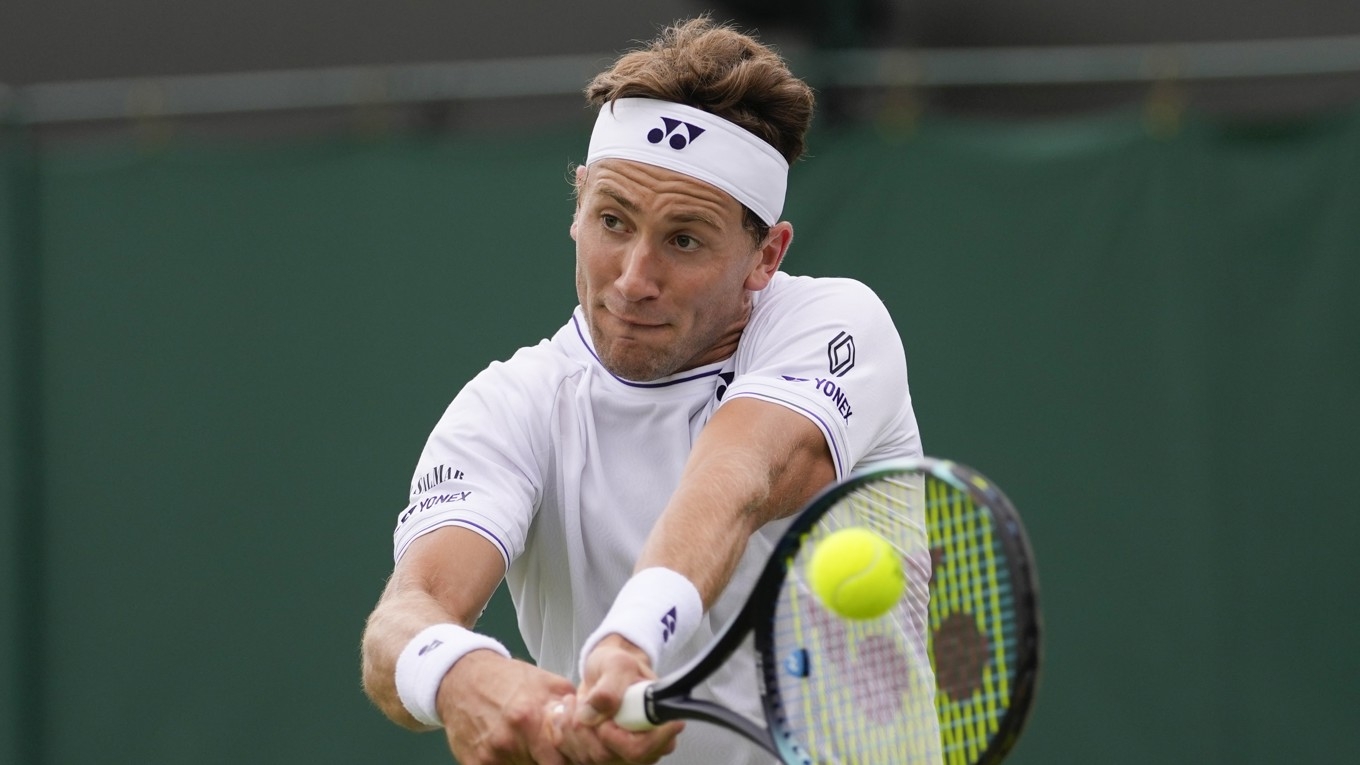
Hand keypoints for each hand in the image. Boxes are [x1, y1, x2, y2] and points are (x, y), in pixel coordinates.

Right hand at [437, 649, 577, 764]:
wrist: (461, 678)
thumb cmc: (508, 680)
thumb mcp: (546, 683)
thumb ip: (572, 706)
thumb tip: (597, 723)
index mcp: (532, 718)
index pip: (565, 759)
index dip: (576, 759)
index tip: (577, 755)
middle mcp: (511, 739)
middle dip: (554, 762)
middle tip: (553, 752)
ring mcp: (492, 755)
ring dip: (532, 762)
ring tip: (531, 748)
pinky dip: (511, 764)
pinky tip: (511, 751)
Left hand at [561, 634, 683, 763]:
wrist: (606, 673)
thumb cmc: (620, 668)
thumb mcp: (618, 665)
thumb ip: (609, 688)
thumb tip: (592, 713)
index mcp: (659, 727)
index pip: (638, 750)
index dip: (614, 735)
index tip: (604, 713)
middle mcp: (645, 749)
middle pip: (607, 756)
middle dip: (586, 727)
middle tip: (582, 701)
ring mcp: (622, 757)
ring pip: (588, 758)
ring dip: (572, 727)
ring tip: (575, 702)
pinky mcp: (601, 759)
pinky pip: (575, 758)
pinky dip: (565, 735)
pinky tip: (569, 715)